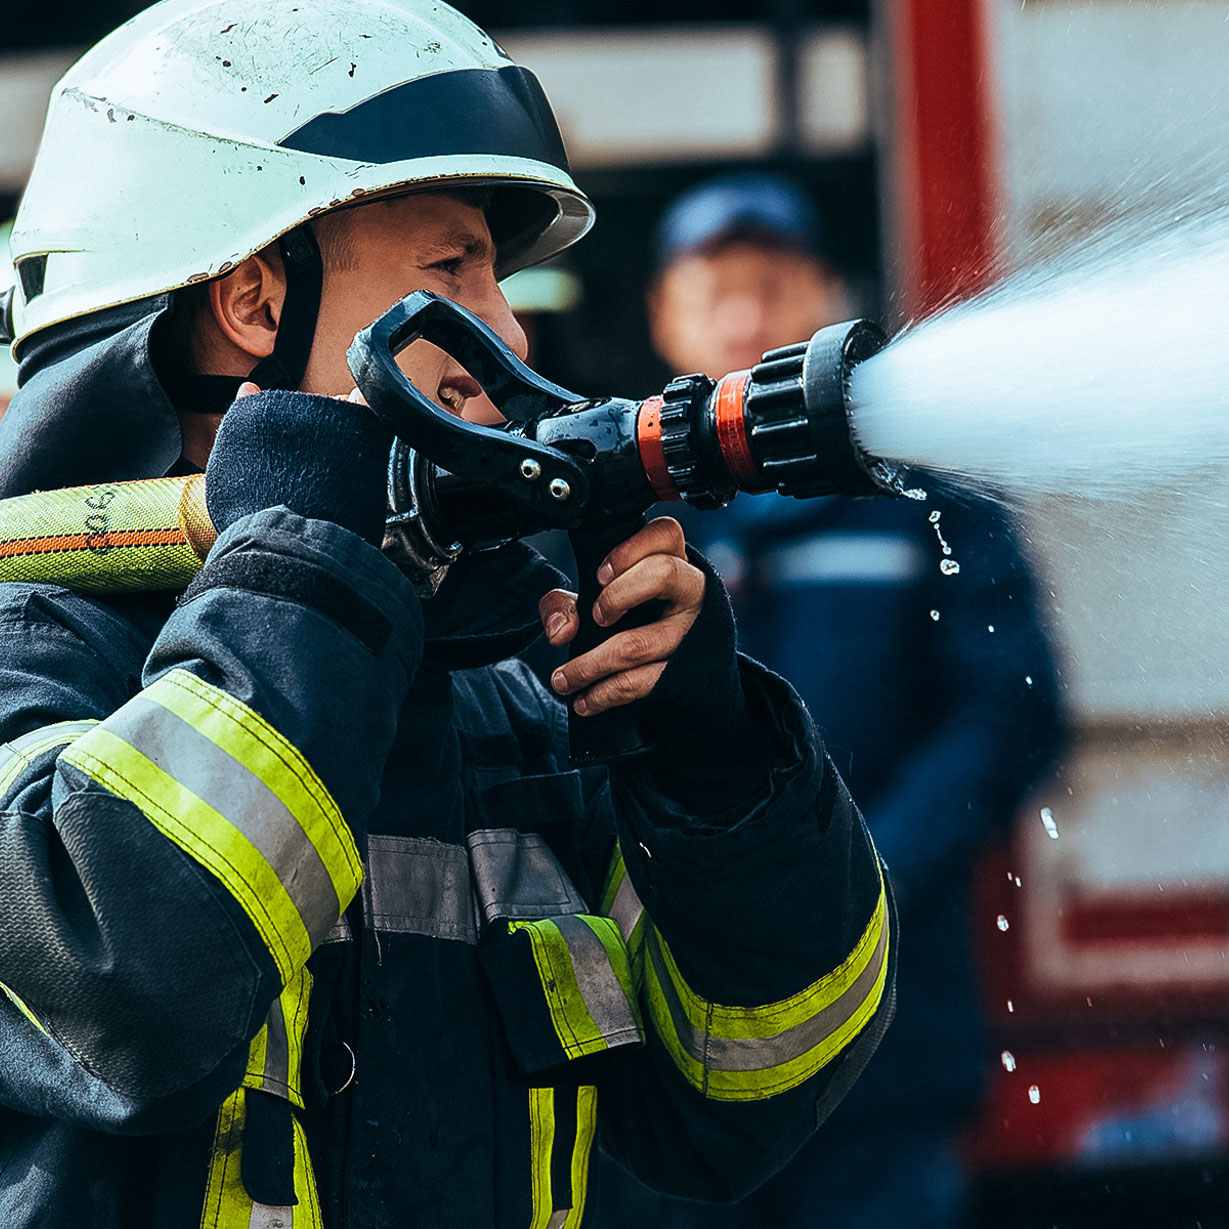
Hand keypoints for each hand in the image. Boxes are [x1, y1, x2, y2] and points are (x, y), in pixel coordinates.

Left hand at [540, 517, 704, 715]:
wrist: (689, 672)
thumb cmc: (638, 620)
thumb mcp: (602, 603)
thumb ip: (567, 605)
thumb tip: (558, 631)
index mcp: (673, 560)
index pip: (665, 533)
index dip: (631, 549)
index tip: (600, 575)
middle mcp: (690, 590)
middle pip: (663, 574)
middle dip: (617, 595)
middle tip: (595, 617)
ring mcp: (692, 632)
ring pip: (641, 642)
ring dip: (590, 665)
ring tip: (562, 680)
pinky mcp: (687, 672)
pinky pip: (642, 682)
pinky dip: (605, 694)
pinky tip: (585, 701)